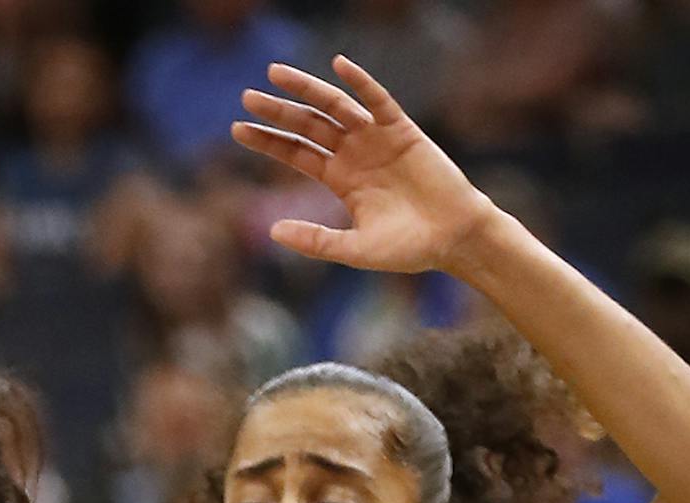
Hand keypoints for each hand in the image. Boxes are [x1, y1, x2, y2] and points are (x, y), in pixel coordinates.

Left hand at [235, 57, 495, 275]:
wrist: (452, 239)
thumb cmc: (406, 248)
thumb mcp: (353, 249)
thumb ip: (314, 240)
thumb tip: (271, 231)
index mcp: (340, 178)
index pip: (296, 152)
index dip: (268, 141)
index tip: (237, 129)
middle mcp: (354, 153)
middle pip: (308, 125)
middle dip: (278, 111)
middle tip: (246, 97)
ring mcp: (377, 139)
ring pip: (336, 107)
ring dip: (307, 90)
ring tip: (275, 75)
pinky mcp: (403, 131)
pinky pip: (379, 101)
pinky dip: (360, 82)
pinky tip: (338, 66)